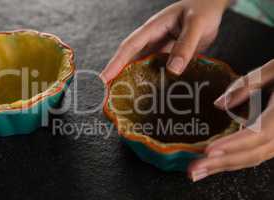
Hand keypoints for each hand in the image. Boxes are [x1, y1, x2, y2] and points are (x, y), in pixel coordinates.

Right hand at [100, 0, 230, 82]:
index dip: (116, 63)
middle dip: (118, 75)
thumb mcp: (196, 25)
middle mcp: (153, 40)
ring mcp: (161, 49)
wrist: (211, 7)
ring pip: (142, 66)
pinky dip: (152, 81)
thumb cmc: (203, 10)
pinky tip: (151, 94)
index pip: (130, 47)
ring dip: (133, 80)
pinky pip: (158, 70)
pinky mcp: (170, 57)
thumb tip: (173, 70)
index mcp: (153, 28)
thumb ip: (185, 45)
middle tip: (109, 95)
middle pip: (130, 59)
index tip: (103, 79)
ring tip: (125, 99)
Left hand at [189, 59, 273, 181]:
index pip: (258, 135)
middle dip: (222, 164)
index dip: (233, 144)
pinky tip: (219, 161)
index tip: (209, 151)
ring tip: (201, 170)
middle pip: (253, 154)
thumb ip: (248, 84)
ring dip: (226, 166)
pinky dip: (236, 159)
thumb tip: (218, 104)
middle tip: (194, 170)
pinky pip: (258, 153)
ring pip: (255, 158)